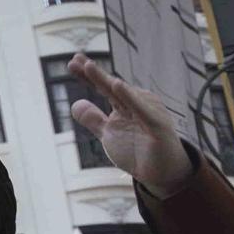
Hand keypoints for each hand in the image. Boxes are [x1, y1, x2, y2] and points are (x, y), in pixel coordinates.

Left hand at [68, 52, 192, 194]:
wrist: (163, 174)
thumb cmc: (138, 151)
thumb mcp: (109, 134)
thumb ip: (93, 119)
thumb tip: (75, 103)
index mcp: (125, 105)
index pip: (104, 88)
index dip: (88, 76)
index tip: (71, 62)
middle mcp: (137, 104)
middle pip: (111, 87)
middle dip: (93, 73)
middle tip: (75, 59)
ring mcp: (148, 113)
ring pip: (124, 94)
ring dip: (106, 80)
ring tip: (89, 67)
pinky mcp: (157, 126)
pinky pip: (142, 110)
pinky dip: (131, 97)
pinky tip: (117, 84)